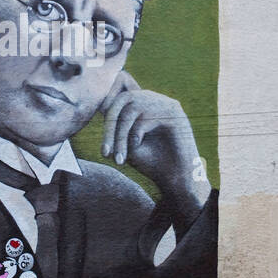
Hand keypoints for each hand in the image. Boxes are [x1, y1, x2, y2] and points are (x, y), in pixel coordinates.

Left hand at [100, 70, 210, 218]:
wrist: (177, 179)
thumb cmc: (150, 162)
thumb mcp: (125, 144)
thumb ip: (113, 127)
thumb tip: (99, 109)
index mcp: (142, 103)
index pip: (116, 101)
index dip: (106, 122)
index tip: (105, 152)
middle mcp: (154, 99)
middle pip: (121, 102)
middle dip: (109, 130)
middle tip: (105, 154)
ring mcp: (165, 103)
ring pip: (129, 113)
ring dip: (120, 138)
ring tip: (119, 159)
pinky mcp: (174, 113)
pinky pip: (143, 118)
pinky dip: (135, 135)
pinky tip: (138, 147)